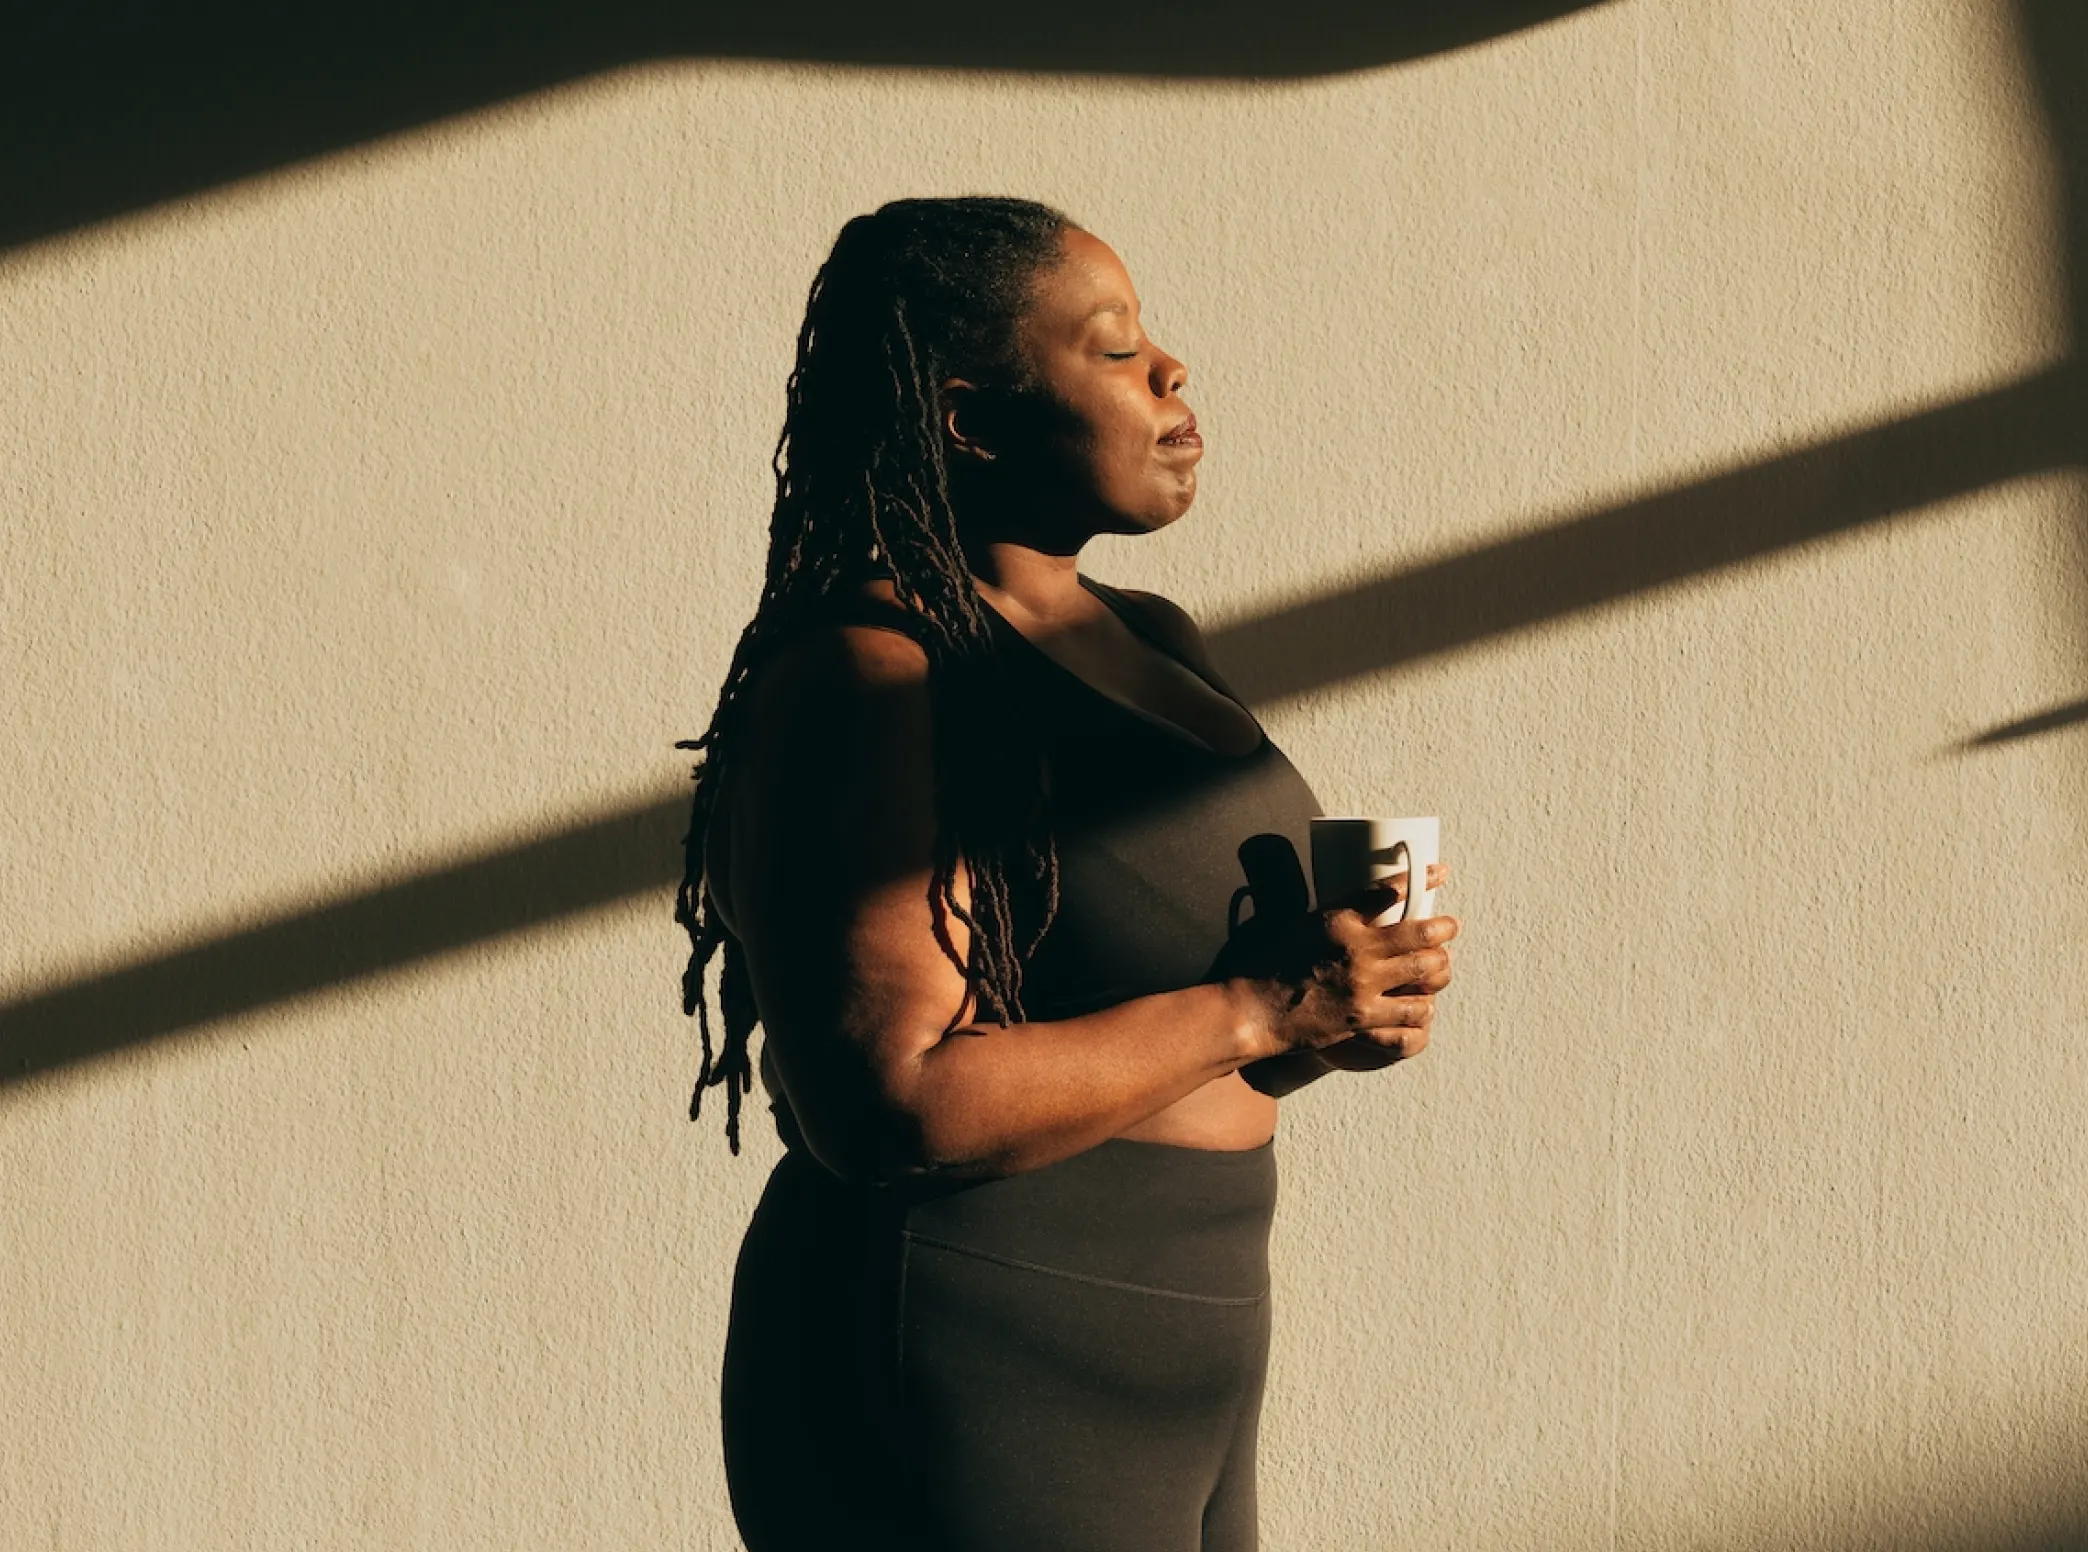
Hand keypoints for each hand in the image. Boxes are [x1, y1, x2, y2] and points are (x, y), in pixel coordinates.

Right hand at [1232, 867, 1457, 1063]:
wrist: (1254, 1010)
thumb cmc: (1268, 966)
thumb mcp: (1301, 925)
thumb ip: (1336, 918)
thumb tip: (1363, 908)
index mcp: (1338, 919)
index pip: (1390, 890)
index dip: (1423, 878)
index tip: (1442, 872)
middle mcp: (1356, 949)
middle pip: (1421, 931)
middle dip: (1445, 927)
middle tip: (1451, 925)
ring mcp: (1364, 984)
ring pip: (1425, 969)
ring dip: (1440, 965)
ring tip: (1442, 963)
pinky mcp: (1365, 1017)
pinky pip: (1412, 1010)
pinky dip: (1423, 1005)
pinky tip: (1423, 1003)